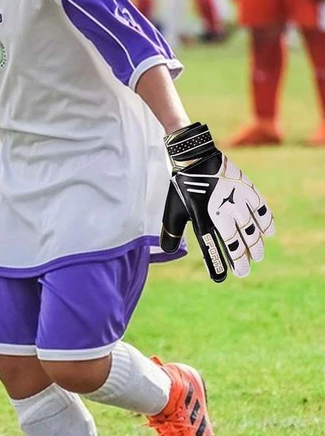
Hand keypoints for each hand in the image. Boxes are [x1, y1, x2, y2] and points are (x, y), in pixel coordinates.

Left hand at [161, 123, 274, 282]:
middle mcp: (222, 212)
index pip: (212, 247)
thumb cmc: (181, 186)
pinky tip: (269, 231)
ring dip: (256, 243)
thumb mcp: (172, 211)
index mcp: (202, 219)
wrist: (194, 156)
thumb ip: (170, 233)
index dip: (218, 264)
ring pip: (251, 227)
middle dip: (242, 258)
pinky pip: (260, 207)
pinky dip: (266, 220)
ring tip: (258, 256)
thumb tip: (166, 252)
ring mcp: (236, 200)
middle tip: (245, 271)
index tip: (220, 279)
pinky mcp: (246, 188)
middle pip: (237, 241)